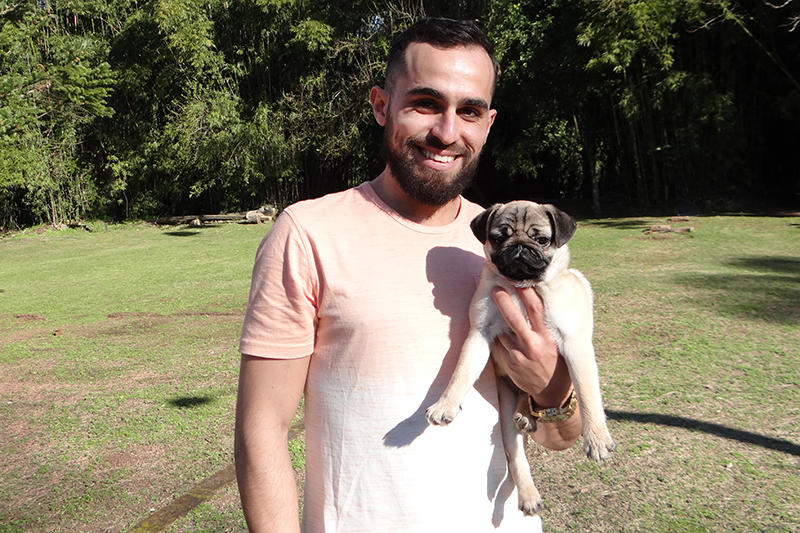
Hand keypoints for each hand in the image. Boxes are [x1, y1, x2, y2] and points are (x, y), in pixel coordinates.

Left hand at [491, 286, 572, 407]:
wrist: (551, 393)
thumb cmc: (557, 361)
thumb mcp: (558, 342)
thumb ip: (548, 325)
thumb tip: (540, 298)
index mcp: (548, 338)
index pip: (536, 310)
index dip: (527, 293)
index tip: (520, 280)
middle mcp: (533, 346)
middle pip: (514, 319)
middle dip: (503, 302)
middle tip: (495, 289)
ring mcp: (518, 356)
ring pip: (503, 331)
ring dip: (499, 321)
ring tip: (498, 311)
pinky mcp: (508, 364)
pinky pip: (498, 345)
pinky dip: (499, 337)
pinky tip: (501, 333)